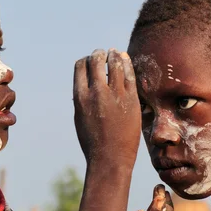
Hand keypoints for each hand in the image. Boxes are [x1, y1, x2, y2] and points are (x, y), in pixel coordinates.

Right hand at [73, 49, 140, 166]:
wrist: (110, 158)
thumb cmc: (93, 141)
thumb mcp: (80, 117)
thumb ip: (82, 99)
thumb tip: (85, 84)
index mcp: (80, 97)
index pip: (80, 67)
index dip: (85, 60)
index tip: (90, 61)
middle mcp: (96, 92)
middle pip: (96, 61)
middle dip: (98, 54)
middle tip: (103, 53)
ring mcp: (115, 94)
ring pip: (114, 63)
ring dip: (114, 55)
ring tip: (115, 53)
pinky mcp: (131, 99)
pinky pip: (129, 74)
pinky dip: (126, 62)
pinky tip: (125, 59)